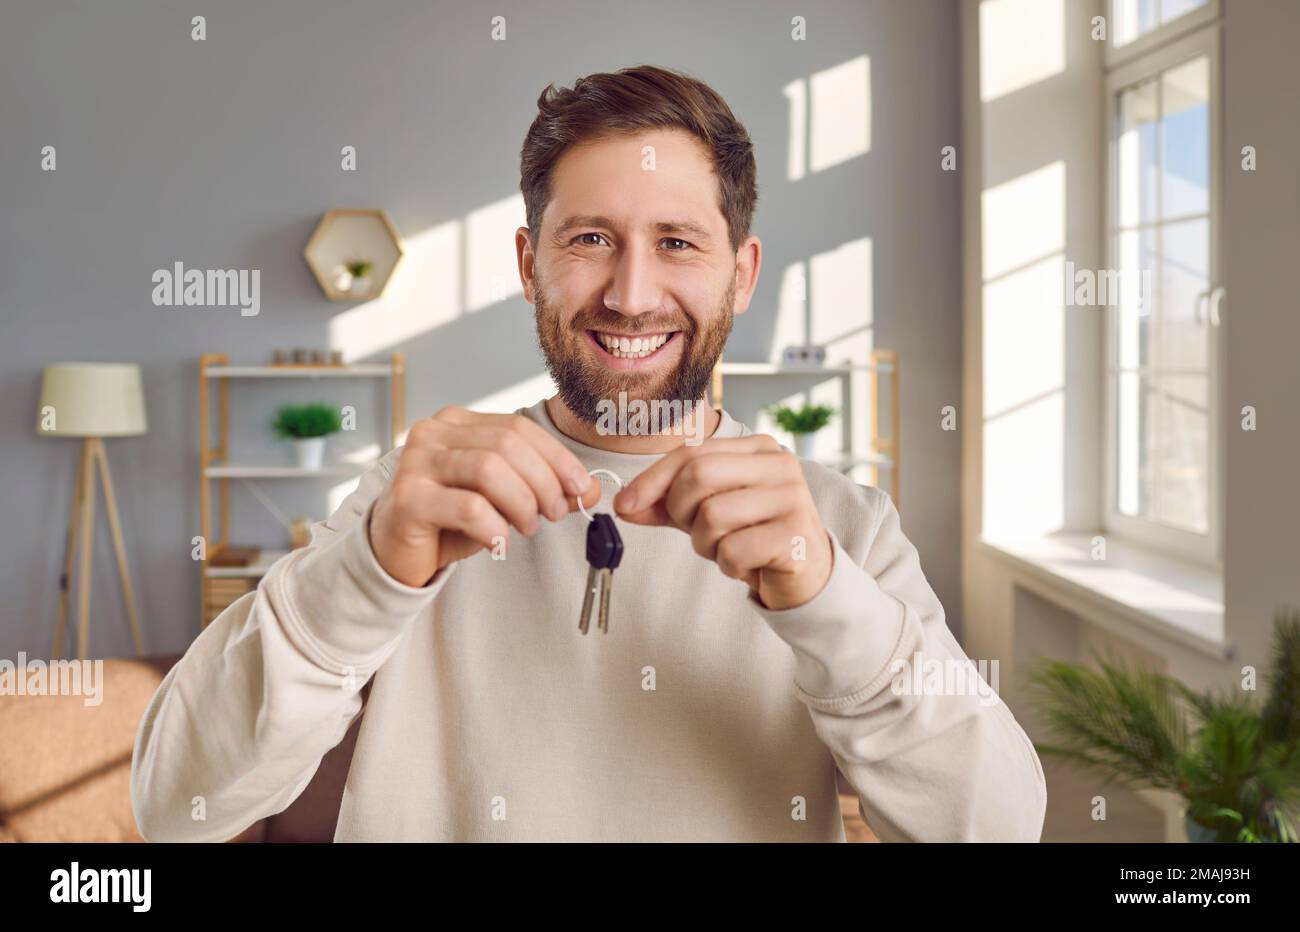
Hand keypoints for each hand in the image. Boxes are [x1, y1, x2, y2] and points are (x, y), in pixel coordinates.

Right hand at [370, 406, 599, 586]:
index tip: (582, 488)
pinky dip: (494, 526)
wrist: (396, 552)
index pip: (519, 427)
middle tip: (555, 513)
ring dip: (521, 503)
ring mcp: (415, 462)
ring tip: (527, 527)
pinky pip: (467, 506)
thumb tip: (592, 489)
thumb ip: (544, 488)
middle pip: (506, 445)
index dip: (557, 457)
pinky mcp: (407, 498)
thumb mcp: (503, 500)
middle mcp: (433, 433)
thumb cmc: (449, 520)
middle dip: (543, 481)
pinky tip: (498, 541)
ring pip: (488, 470)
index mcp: (458, 422)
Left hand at [613, 435, 831, 609]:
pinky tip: (748, 565)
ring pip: (712, 517)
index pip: (691, 453)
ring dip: (706, 544)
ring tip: (729, 549)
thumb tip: (622, 503)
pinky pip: (733, 550)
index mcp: (758, 448)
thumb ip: (666, 504)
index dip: (651, 480)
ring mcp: (793, 498)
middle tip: (697, 533)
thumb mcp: (705, 513)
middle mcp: (780, 464)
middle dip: (681, 513)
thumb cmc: (753, 536)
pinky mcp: (796, 535)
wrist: (805, 575)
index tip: (624, 504)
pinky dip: (729, 565)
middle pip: (698, 476)